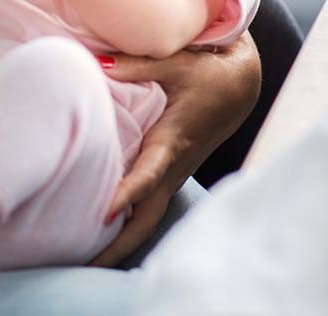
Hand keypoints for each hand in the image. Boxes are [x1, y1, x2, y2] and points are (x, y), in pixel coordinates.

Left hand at [88, 31, 261, 266]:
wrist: (241, 84)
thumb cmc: (210, 73)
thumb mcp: (178, 63)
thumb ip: (136, 64)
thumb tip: (95, 61)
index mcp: (173, 142)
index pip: (148, 175)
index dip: (126, 193)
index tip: (103, 212)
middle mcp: (173, 166)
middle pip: (146, 217)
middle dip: (119, 245)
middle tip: (86, 266)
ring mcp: (172, 174)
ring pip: (146, 217)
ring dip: (120, 241)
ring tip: (86, 261)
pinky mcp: (169, 172)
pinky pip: (147, 206)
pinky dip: (127, 223)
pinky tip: (99, 232)